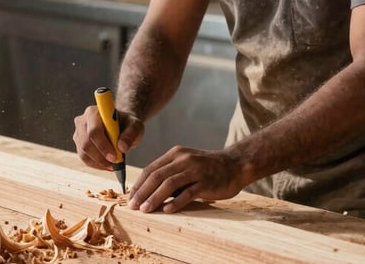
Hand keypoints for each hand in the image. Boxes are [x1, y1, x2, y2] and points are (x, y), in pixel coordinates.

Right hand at [73, 105, 143, 170]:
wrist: (121, 125)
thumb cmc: (127, 123)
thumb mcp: (135, 125)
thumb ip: (131, 134)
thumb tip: (122, 147)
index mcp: (94, 112)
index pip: (94, 131)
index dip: (103, 146)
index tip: (114, 157)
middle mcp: (82, 121)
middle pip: (85, 143)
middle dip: (100, 156)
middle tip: (114, 163)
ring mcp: (78, 133)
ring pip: (83, 153)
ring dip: (98, 162)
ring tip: (112, 165)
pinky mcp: (79, 144)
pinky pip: (84, 158)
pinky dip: (96, 165)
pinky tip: (106, 165)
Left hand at [128, 146, 244, 212]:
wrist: (235, 165)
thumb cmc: (207, 168)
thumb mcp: (185, 165)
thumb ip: (169, 175)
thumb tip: (147, 193)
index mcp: (175, 154)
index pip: (150, 169)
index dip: (138, 184)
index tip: (130, 198)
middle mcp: (183, 160)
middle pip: (157, 176)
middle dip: (142, 192)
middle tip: (132, 206)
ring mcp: (195, 170)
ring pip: (169, 184)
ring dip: (154, 198)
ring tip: (145, 210)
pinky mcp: (206, 182)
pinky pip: (188, 193)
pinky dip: (176, 202)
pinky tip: (167, 210)